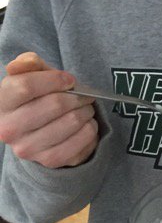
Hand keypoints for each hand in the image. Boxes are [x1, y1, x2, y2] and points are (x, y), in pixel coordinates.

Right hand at [0, 52, 98, 167]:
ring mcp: (28, 148)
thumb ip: (28, 64)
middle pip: (55, 104)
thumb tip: (27, 61)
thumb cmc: (34, 99)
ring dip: (86, 111)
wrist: (34, 134)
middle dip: (78, 96)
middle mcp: (9, 129)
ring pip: (72, 121)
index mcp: (0, 104)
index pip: (25, 86)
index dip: (54, 79)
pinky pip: (82, 140)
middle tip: (85, 95)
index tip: (70, 80)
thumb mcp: (29, 78)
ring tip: (85, 109)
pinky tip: (86, 124)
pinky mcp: (48, 160)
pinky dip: (91, 128)